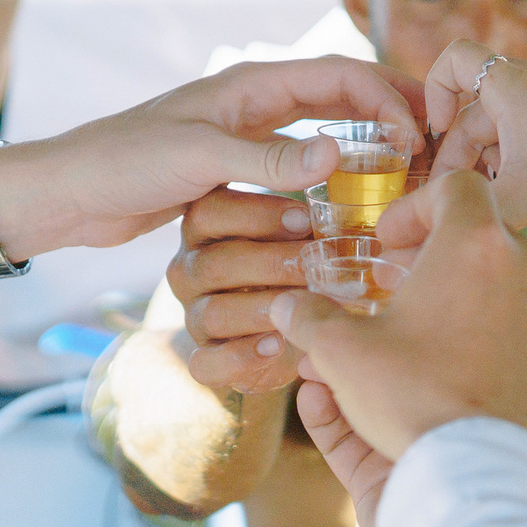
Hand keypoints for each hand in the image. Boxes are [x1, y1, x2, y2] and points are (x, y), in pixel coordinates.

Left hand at [0, 56, 424, 254]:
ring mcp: (248, 135)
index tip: (421, 138)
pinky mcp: (236, 169)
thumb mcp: (201, 159)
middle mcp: (257, 102)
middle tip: (438, 147)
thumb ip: (271, 158)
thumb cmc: (124, 164)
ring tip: (408, 176)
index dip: (389, 98)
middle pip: (343, 95)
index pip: (342, 76)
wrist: (68, 192)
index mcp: (253, 83)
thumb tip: (343, 155)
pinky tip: (353, 206)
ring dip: (367, 145)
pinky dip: (333, 177)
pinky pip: (300, 166)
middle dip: (392, 113)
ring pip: (326, 129)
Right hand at [170, 187, 313, 395]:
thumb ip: (307, 208)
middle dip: (271, 264)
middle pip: (214, 263)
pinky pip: (205, 362)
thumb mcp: (302, 231)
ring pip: (211, 312)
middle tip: (317, 266)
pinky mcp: (204, 355)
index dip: (259, 214)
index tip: (306, 218)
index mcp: (209, 227)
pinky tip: (277, 345)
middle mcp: (192, 268)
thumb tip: (334, 164)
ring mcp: (194, 313)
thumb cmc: (298, 265)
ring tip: (303, 308)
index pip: (212, 211)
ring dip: (262, 309)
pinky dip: (240, 357)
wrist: (295, 331)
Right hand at [274, 173, 526, 526]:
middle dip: (430, 258)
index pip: (456, 186)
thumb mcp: (341, 354)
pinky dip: (483, 342)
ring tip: (410, 337)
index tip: (384, 242)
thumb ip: (311, 319)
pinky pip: (518, 336)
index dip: (413, 205)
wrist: (479, 480)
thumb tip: (287, 307)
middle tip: (390, 287)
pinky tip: (443, 375)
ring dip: (456, 301)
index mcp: (477, 246)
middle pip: (479, 240)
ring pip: (500, 290)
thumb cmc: (411, 403)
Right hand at [423, 40, 526, 233]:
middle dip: (457, 155)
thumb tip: (417, 230)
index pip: (453, 59)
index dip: (433, 93)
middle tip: (451, 199)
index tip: (437, 135)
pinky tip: (520, 200)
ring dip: (485, 165)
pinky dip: (513, 164)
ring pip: (500, 130)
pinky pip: (526, 137)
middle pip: (473, 111)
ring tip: (489, 204)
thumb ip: (462, 210)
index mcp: (511, 86)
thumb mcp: (517, 199)